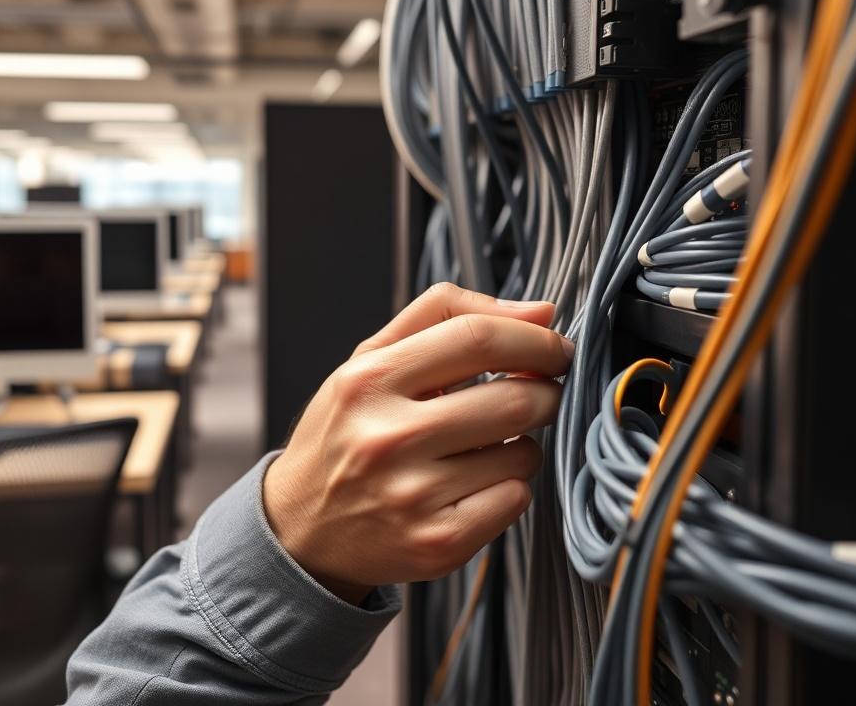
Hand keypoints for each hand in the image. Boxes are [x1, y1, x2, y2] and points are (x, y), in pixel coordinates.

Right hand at [263, 283, 572, 603]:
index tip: (554, 347)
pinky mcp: (438, 543)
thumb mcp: (371, 358)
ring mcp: (413, 495)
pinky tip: (477, 483)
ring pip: (522, 453)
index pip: (476, 338)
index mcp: (369, 381)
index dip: (533, 338)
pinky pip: (516, 499)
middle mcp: (388, 438)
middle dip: (545, 392)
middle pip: (513, 399)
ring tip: (489, 444)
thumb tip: (539, 312)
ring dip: (524, 442)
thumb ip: (447, 316)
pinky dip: (511, 486)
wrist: (301, 528)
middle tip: (539, 392)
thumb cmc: (347, 432)